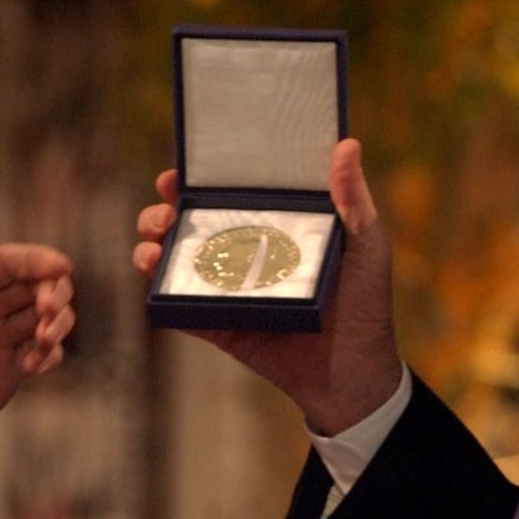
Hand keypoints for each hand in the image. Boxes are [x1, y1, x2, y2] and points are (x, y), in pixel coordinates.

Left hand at [0, 244, 74, 470]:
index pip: (6, 263)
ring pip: (47, 317)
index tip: (61, 267)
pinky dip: (52, 355)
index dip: (37, 259)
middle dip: (54, 290)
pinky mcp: (9, 374)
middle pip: (35, 284)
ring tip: (44, 339)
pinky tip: (34, 367)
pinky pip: (45, 354)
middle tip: (47, 311)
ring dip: (59, 322)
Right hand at [132, 138, 402, 432]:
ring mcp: (229, 288)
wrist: (353, 372)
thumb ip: (353, 199)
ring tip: (154, 241)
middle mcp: (247, 251)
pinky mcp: (218, 324)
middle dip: (165, 211)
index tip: (178, 172)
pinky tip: (151, 274)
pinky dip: (157, 290)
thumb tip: (347, 145)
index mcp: (276, 225)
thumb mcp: (366, 245)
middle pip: (192, 222)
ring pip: (176, 259)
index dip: (200, 180)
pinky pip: (179, 306)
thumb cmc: (365, 302)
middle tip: (164, 212)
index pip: (231, 194)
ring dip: (152, 245)